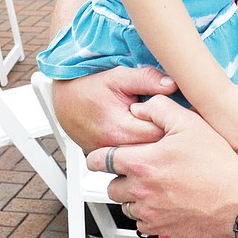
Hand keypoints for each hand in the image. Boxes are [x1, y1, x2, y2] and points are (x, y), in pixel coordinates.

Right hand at [53, 65, 176, 151]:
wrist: (64, 99)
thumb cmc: (90, 87)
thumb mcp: (119, 76)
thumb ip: (146, 79)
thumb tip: (171, 84)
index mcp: (118, 128)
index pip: (157, 134)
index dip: (169, 123)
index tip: (173, 114)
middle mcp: (111, 147)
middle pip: (151, 151)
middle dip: (163, 137)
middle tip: (167, 122)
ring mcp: (107, 156)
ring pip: (140, 159)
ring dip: (150, 145)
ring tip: (153, 128)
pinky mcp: (104, 159)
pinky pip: (126, 161)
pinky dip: (137, 150)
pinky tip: (140, 136)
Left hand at [87, 95, 237, 237]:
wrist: (237, 200)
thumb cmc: (217, 163)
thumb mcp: (190, 124)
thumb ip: (159, 110)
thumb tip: (139, 109)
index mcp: (142, 163)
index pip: (100, 160)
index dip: (98, 157)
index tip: (102, 157)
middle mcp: (140, 190)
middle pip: (111, 186)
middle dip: (120, 177)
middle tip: (139, 170)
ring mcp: (149, 212)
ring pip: (125, 206)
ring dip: (134, 196)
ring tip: (155, 186)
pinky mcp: (160, 228)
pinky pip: (141, 223)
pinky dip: (147, 214)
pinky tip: (164, 202)